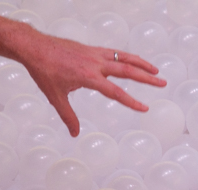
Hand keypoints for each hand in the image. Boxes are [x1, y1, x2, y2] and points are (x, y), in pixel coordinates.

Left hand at [21, 31, 166, 136]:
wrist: (34, 48)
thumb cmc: (44, 71)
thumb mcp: (55, 97)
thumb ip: (68, 116)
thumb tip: (75, 134)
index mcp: (88, 77)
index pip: (116, 91)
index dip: (132, 101)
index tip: (145, 108)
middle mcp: (95, 64)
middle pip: (127, 70)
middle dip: (147, 77)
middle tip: (162, 82)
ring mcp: (95, 54)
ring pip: (124, 58)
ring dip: (142, 64)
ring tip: (156, 70)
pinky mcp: (92, 49)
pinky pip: (115, 53)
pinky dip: (128, 57)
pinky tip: (134, 62)